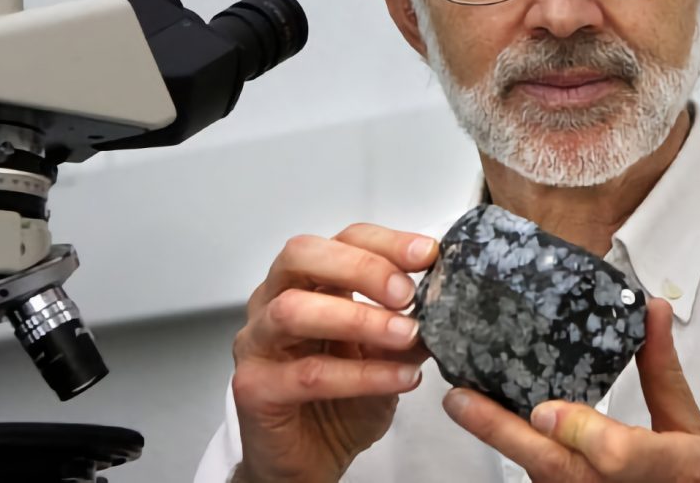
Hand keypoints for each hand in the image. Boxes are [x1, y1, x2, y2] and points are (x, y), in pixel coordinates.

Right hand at [230, 224, 436, 482]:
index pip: (342, 239)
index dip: (386, 242)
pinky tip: (400, 377)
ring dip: (358, 318)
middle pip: (302, 256)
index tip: (429, 254)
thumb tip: (445, 300)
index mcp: (307, 282)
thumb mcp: (386, 355)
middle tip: (407, 293)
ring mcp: (257, 342)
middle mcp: (273, 301)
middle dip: (361, 267)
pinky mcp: (253, 387)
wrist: (307, 461)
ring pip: (294, 310)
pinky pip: (307, 374)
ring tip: (408, 334)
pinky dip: (360, 374)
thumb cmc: (339, 401)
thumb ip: (407, 324)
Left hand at [442, 299, 699, 481]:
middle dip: (504, 434)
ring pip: (541, 476)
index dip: (579, 432)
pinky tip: (488, 423)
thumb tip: (650, 309)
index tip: (545, 410)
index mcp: (672, 468)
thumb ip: (663, 369)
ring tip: (462, 403)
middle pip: (557, 467)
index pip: (617, 455)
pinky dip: (515, 453)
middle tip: (460, 401)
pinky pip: (542, 479)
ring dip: (500, 442)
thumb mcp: (691, 426)